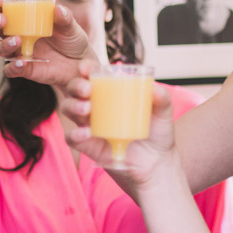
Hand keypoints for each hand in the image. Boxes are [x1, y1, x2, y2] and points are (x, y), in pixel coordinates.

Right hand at [0, 0, 96, 85]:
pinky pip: (10, 69)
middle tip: (2, 20)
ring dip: (4, 44)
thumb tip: (57, 9)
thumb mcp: (71, 26)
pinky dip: (13, 67)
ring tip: (18, 41)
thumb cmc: (71, 39)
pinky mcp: (23, 68)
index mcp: (23, 16)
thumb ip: (65, 17)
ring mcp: (17, 51)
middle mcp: (15, 32)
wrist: (80, 65)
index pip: (1, 4)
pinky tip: (22, 62)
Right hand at [62, 63, 178, 190]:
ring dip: (73, 106)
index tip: (86, 67)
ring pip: (69, 110)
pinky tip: (85, 133)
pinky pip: (72, 139)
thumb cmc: (157, 134)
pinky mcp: (89, 146)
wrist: (157, 164)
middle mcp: (97, 107)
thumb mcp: (163, 114)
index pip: (93, 76)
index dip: (86, 69)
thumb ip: (161, 99)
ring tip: (86, 109)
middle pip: (76, 90)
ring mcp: (91, 126)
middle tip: (87, 89)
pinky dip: (75, 135)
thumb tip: (154, 88)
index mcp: (111, 94)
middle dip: (76, 85)